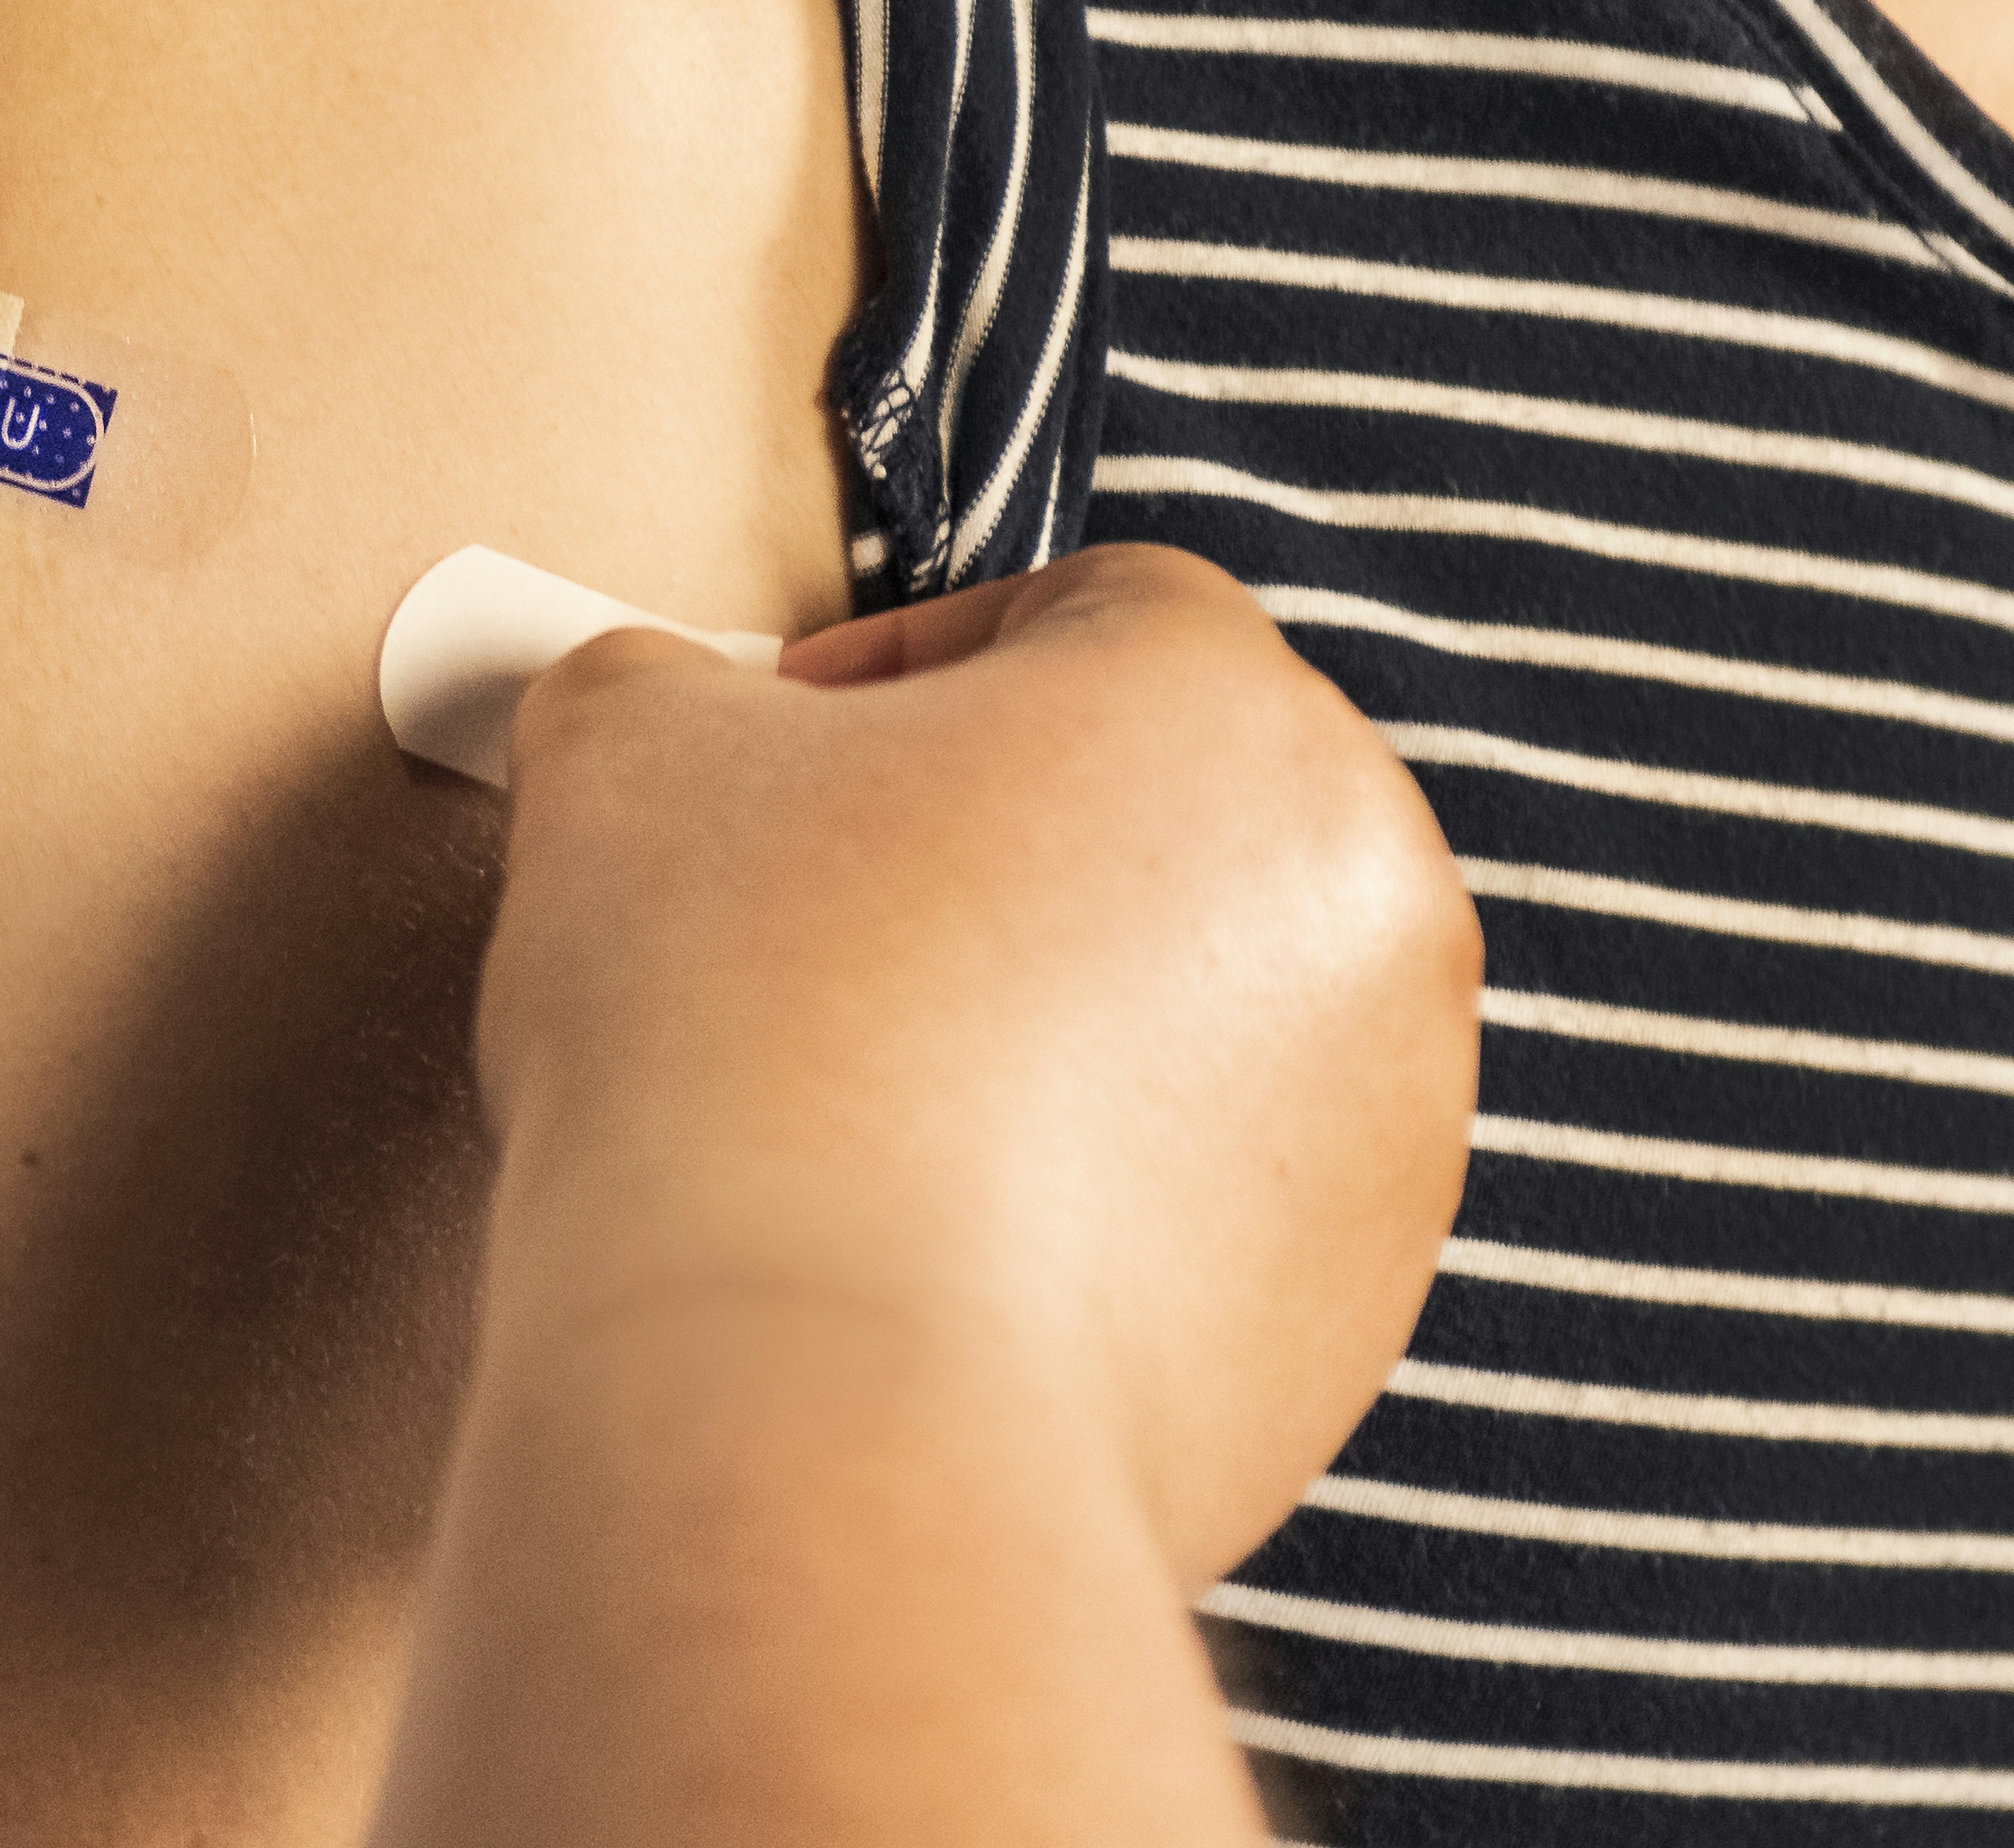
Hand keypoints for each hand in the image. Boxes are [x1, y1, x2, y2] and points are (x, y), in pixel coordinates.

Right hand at [479, 544, 1476, 1585]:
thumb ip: (664, 684)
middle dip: (1003, 845)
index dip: (908, 664)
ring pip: (1206, 1007)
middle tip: (824, 918)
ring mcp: (1388, 1119)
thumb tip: (672, 718)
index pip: (1086, 607)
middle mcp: (1364, 892)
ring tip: (869, 1093)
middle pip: (1171, 808)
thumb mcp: (625, 747)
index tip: (786, 750)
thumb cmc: (736, 1031)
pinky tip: (937, 1233)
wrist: (817, 1405)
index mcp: (1227, 700)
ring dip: (1060, 1019)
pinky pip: (1220, 1199)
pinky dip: (1103, 1196)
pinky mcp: (1354, 1313)